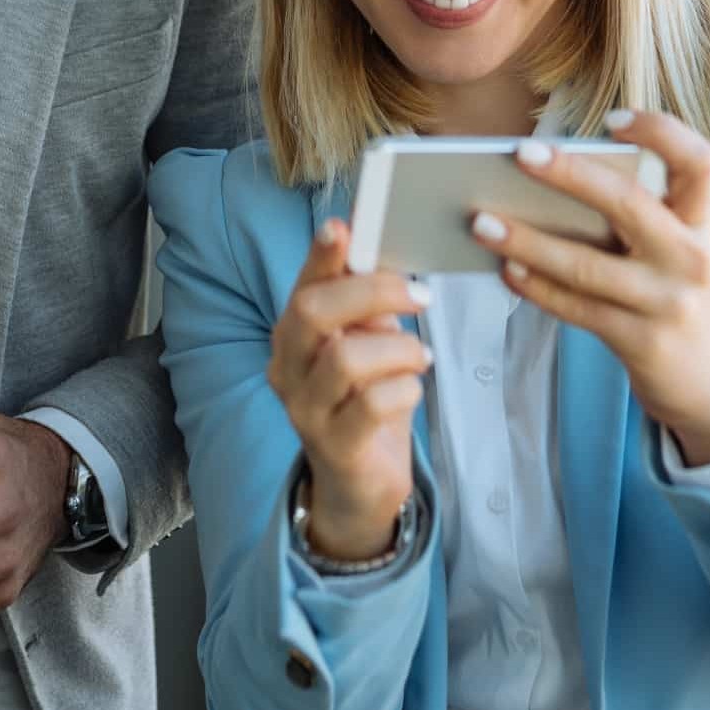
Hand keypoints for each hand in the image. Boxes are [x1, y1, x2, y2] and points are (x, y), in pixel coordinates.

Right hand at [268, 219, 430, 559]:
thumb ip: (367, 301)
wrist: (360, 482)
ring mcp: (306, 410)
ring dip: (399, 349)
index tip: (343, 227)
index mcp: (294, 335)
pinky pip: (373, 404)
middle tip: (420, 296)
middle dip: (373, 292)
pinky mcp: (335, 446)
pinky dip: (405, 388)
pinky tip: (412, 389)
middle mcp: (288, 369)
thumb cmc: (366, 399)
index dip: (321, 255)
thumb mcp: (367, 341)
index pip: (303, 285)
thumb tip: (376, 246)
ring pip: (346, 359)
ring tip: (421, 357)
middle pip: (314, 312)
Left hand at [477, 111, 709, 466]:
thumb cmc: (669, 291)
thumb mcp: (670, 247)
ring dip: (529, 241)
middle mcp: (690, 256)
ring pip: (588, 266)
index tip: (613, 119)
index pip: (698, 160)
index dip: (662, 132)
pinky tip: (503, 268)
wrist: (706, 379)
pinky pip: (577, 308)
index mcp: (698, 220)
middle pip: (630, 204)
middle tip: (519, 154)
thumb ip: (631, 215)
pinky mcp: (641, 341)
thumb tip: (543, 178)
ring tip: (481, 221)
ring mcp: (667, 302)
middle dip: (571, 175)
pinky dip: (536, 287)